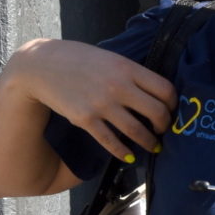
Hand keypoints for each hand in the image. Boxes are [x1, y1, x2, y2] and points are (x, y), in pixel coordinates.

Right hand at [6, 38, 176, 161]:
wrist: (40, 65)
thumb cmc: (79, 60)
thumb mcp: (110, 58)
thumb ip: (132, 74)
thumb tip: (157, 93)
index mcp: (127, 68)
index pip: (165, 90)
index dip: (173, 104)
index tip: (172, 111)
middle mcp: (117, 86)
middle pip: (157, 113)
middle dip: (165, 126)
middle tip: (165, 131)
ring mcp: (101, 104)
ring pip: (137, 130)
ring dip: (149, 142)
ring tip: (153, 147)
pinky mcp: (85, 119)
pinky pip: (110, 141)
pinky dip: (123, 152)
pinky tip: (129, 156)